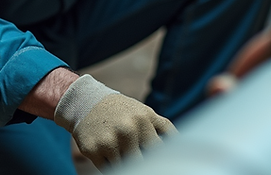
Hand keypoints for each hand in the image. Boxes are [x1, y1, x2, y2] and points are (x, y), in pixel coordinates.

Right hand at [54, 75, 176, 168]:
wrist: (86, 102)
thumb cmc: (122, 111)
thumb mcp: (145, 113)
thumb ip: (163, 129)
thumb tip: (184, 146)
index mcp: (144, 120)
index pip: (160, 149)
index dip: (163, 160)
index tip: (165, 165)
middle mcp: (128, 129)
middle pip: (144, 162)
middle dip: (145, 164)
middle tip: (142, 160)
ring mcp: (110, 141)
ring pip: (126, 168)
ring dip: (126, 165)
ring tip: (123, 152)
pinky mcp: (93, 150)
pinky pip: (108, 170)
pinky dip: (111, 167)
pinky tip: (109, 154)